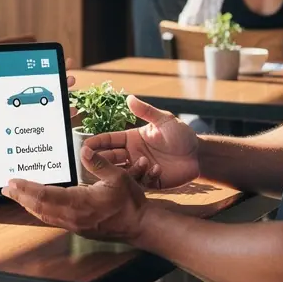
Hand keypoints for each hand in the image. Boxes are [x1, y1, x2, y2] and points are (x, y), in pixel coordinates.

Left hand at [3, 146, 151, 241]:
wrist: (141, 225)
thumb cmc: (130, 203)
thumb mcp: (118, 177)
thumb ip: (99, 163)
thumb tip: (85, 150)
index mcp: (79, 203)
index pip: (44, 196)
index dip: (26, 189)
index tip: (12, 183)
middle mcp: (73, 217)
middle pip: (39, 207)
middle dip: (20, 197)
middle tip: (7, 189)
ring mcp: (74, 224)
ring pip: (44, 215)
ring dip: (28, 204)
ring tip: (17, 196)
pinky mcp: (78, 228)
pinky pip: (53, 219)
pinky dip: (40, 210)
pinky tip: (37, 205)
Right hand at [83, 95, 199, 189]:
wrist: (198, 154)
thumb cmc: (181, 135)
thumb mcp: (164, 121)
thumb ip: (147, 111)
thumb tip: (130, 98)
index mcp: (131, 139)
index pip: (109, 140)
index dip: (96, 143)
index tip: (84, 146)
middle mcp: (132, 154)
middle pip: (110, 158)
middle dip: (100, 160)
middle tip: (92, 162)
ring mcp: (140, 169)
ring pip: (122, 173)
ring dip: (126, 169)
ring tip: (141, 162)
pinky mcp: (150, 182)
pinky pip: (141, 183)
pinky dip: (146, 177)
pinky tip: (157, 169)